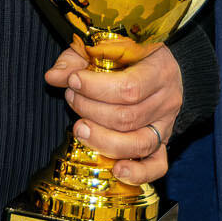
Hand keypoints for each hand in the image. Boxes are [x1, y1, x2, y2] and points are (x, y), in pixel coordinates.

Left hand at [45, 42, 180, 183]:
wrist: (154, 64)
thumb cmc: (127, 54)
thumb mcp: (104, 47)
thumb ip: (77, 59)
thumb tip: (53, 76)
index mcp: (159, 69)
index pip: (129, 88)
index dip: (96, 89)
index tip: (72, 81)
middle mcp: (167, 99)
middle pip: (128, 117)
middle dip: (91, 110)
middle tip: (71, 97)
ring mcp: (167, 124)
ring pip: (138, 143)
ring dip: (102, 140)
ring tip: (79, 128)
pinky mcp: (163, 144)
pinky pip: (157, 166)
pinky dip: (138, 173)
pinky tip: (116, 170)